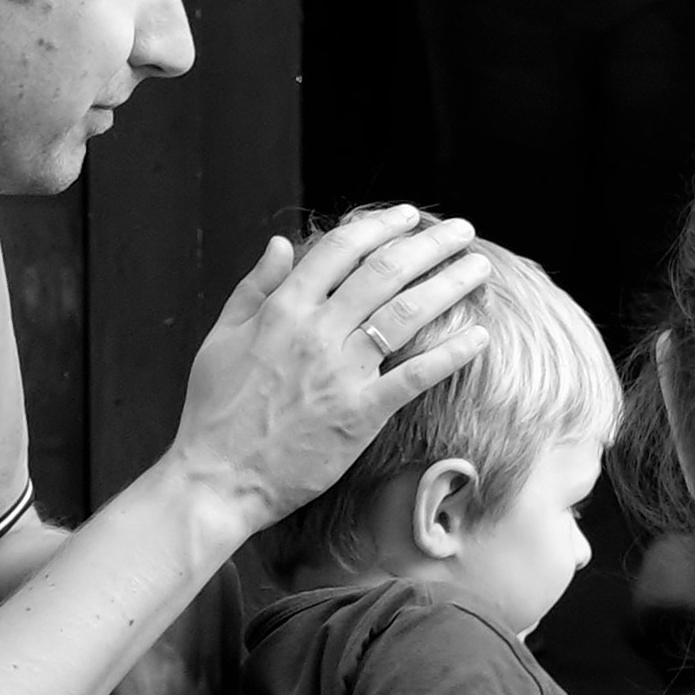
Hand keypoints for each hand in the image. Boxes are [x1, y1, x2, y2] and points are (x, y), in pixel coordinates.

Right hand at [171, 207, 491, 527]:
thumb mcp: (220, 339)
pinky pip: (417, 374)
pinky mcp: (363, 411)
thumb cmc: (214, 410)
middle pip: (385, 272)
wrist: (217, 478)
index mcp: (280, 311)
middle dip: (430, 245)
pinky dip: (452, 352)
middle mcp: (315, 332)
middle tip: (463, 231)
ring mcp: (342, 372)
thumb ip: (254, 288)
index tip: (410, 216)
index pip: (340, 250)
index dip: (380, 226)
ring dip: (450, 284)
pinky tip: (480, 334)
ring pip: (407, 313)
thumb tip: (282, 242)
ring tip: (480, 266)